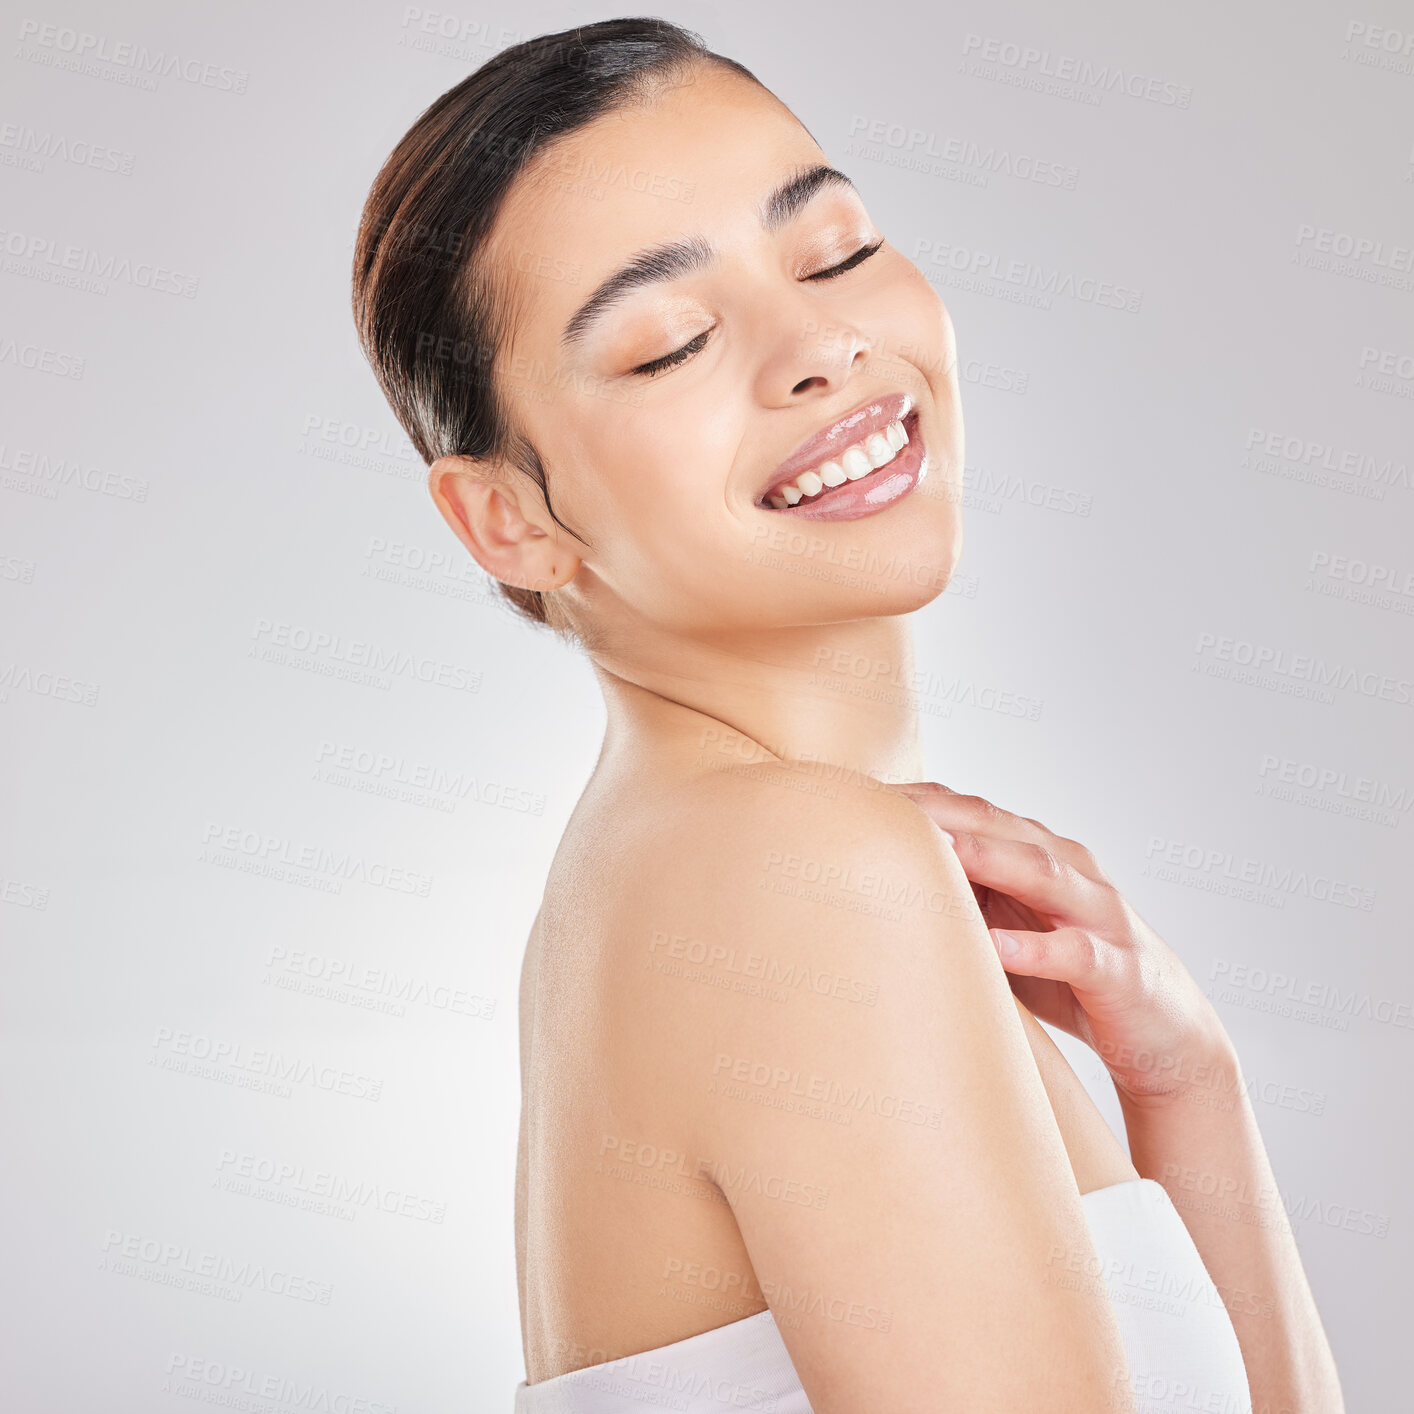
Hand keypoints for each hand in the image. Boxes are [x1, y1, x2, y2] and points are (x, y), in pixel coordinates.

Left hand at [885, 781, 1238, 1107]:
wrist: (1167, 1037)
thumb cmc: (1069, 977)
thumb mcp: (1005, 929)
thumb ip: (957, 900)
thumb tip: (870, 887)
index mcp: (1035, 855)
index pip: (969, 811)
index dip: (915, 800)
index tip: (854, 796)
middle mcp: (1068, 871)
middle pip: (999, 827)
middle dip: (940, 814)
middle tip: (879, 809)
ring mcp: (1097, 917)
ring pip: (1042, 873)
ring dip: (989, 858)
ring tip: (939, 849)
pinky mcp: (1119, 970)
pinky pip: (1076, 954)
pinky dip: (1036, 949)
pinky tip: (996, 947)